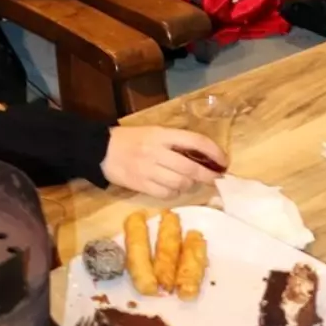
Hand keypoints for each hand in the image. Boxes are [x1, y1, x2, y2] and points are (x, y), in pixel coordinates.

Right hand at [100, 127, 226, 198]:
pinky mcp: (142, 185)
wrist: (101, 150)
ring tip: (189, 181)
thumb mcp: (153, 132)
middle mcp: (157, 152)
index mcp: (161, 134)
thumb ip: (175, 141)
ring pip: (180, 183)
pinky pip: (167, 194)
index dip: (213, 151)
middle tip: (215, 177)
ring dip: (190, 184)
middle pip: (190, 167)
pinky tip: (173, 187)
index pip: (195, 141)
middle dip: (208, 175)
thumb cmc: (130, 139)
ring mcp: (149, 170)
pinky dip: (175, 192)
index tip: (223, 160)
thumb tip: (202, 155)